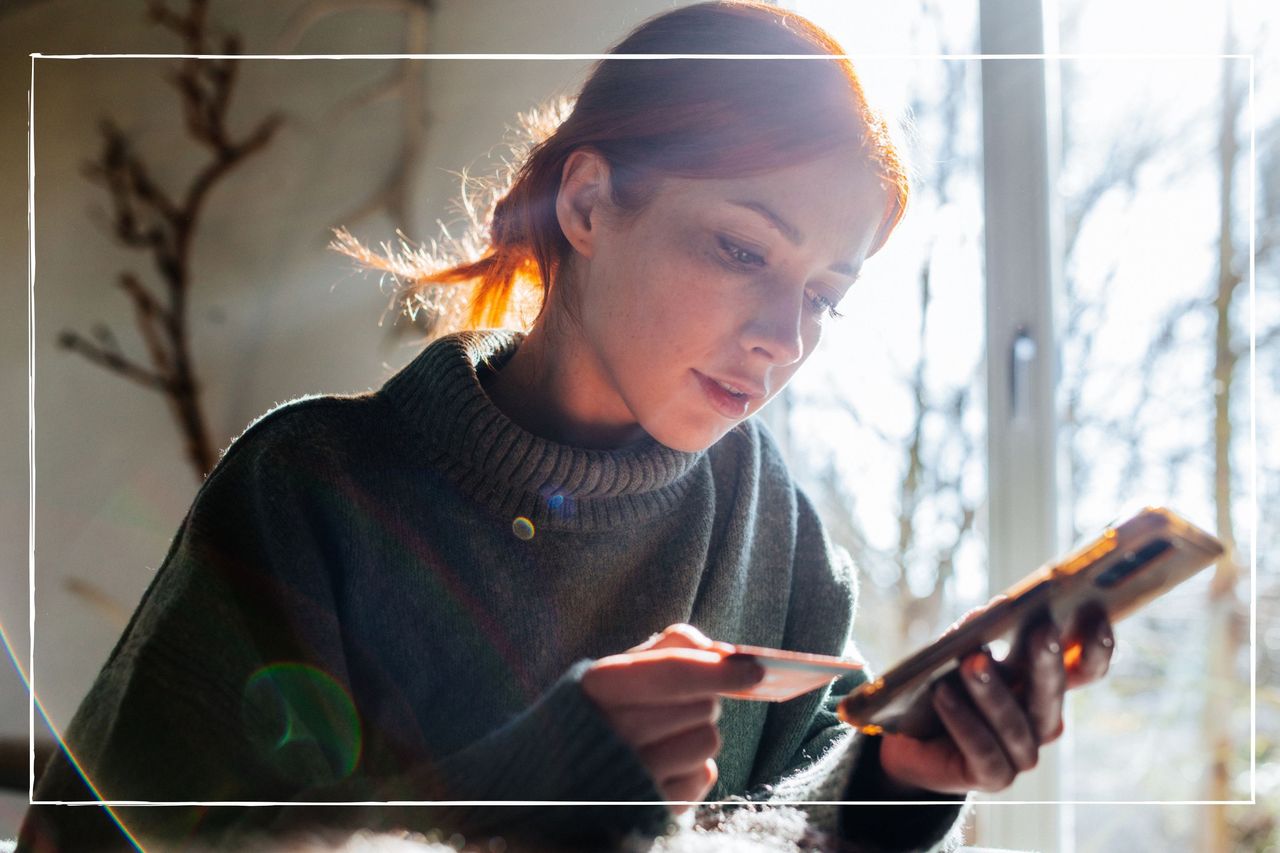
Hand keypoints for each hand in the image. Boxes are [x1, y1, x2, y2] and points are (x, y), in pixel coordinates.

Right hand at [581, 624, 763, 812]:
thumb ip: (671, 648)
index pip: (673, 672)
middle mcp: (612, 733)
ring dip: (699, 734)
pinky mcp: (654, 808)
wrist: (567, 778)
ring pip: (709, 739)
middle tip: (675, 705)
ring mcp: (632, 775)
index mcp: (599, 686)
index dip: (719, 669)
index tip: (757, 670)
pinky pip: (705, 775)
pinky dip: (694, 767)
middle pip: (702, 705)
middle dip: (702, 699)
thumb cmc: (608, 711)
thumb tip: (723, 652)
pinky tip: (666, 766)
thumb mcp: (624, 670)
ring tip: (667, 737)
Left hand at [878, 603, 1114, 794]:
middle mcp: (1042, 721)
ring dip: (992, 691)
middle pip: (1053, 692)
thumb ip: (979, 632)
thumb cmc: (943, 685)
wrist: (908, 738)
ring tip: (971, 662)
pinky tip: (942, 695)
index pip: (1085, 669)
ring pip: (1015, 723)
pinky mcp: (994, 777)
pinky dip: (962, 720)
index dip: (1097, 646)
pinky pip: (982, 749)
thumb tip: (993, 609)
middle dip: (1047, 661)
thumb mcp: (959, 652)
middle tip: (1042, 630)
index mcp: (1045, 686)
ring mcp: (1022, 753)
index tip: (1097, 614)